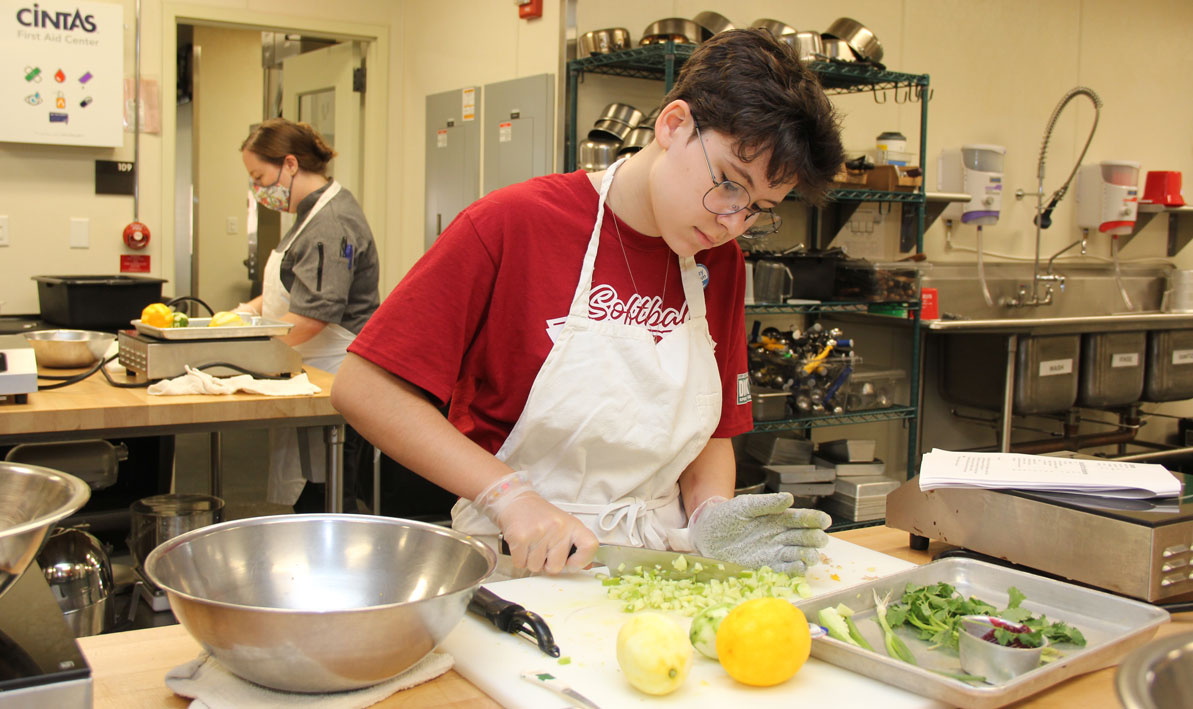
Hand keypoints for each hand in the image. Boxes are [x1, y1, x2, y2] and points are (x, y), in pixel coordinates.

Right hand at [473, 471, 597, 573]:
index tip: (572, 564)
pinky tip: (522, 545)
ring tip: (532, 544)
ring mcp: (539, 533)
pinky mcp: (520, 538)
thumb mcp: (564, 526)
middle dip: (547, 564)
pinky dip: (520, 559)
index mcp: (572, 525)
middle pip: (556, 567)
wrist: (517, 502)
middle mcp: (558, 528)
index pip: (590, 546)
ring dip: (532, 561)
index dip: (582, 561)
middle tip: (543, 549)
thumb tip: (586, 566)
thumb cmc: (541, 516)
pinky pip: (521, 564)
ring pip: (536, 567)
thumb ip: (576, 546)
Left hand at [690, 493, 830, 574]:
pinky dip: (793, 569)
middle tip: (820, 539)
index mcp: (777, 517)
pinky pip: (783, 569)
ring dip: (807, 555)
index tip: (825, 521)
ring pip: (797, 554)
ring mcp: (774, 551)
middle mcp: (780, 535)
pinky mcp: (765, 566)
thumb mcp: (744, 506)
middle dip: (814, 538)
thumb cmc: (725, 516)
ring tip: (812, 556)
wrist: (705, 534)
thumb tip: (789, 498)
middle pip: (804, 537)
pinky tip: (800, 567)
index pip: (800, 518)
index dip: (814, 519)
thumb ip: (766, 503)